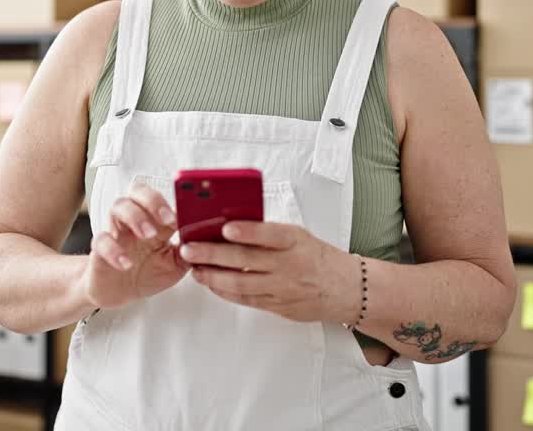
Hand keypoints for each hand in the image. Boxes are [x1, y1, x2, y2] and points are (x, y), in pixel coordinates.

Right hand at [77, 181, 189, 309]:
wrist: (118, 293)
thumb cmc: (146, 273)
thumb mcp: (174, 266)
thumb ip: (188, 252)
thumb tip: (207, 243)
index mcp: (154, 220)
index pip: (162, 199)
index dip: (173, 204)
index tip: (183, 217)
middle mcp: (134, 219)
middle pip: (138, 191)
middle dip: (153, 201)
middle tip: (166, 219)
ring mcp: (116, 231)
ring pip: (118, 207)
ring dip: (135, 217)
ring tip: (148, 234)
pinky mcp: (99, 249)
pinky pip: (101, 240)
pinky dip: (114, 250)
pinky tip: (126, 263)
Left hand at [180, 221, 361, 323]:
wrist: (343, 288)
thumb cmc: (315, 256)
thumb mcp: (298, 235)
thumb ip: (269, 233)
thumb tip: (230, 226)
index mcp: (294, 241)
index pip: (269, 234)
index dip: (247, 231)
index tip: (225, 228)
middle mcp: (287, 264)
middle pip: (245, 259)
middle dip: (212, 254)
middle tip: (189, 249)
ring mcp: (282, 287)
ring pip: (241, 283)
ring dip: (213, 276)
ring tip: (194, 268)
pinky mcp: (277, 305)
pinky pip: (246, 299)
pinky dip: (225, 291)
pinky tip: (211, 284)